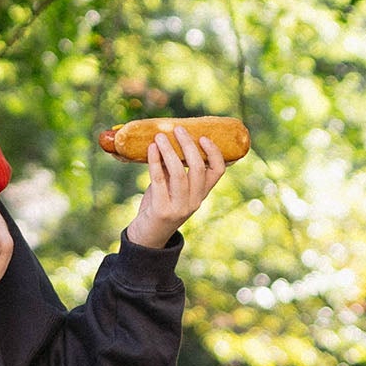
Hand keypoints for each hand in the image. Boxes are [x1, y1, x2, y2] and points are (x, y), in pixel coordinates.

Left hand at [128, 124, 228, 247]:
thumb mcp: (170, 187)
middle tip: (178, 129)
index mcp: (201, 194)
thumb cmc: (158, 206)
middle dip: (189, 145)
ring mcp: (180, 207)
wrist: (146, 236)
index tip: (203, 136)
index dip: (214, 152)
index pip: (218, 170)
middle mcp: (195, 201)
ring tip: (160, 136)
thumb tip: (165, 139)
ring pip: (180, 173)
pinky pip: (159, 180)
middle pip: (199, 168)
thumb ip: (172, 169)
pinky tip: (150, 149)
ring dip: (169, 151)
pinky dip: (154, 161)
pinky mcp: (162, 210)